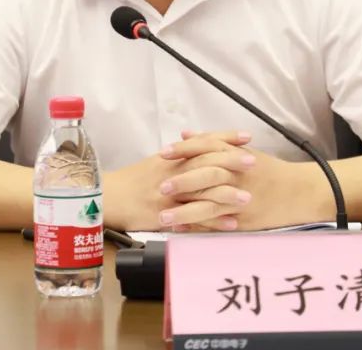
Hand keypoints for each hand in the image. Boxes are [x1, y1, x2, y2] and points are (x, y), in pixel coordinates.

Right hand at [102, 130, 252, 230]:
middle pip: (205, 164)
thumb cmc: (132, 180)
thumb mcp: (155, 162)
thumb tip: (198, 142)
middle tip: (254, 161)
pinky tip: (231, 224)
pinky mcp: (165, 216)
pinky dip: (213, 222)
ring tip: (248, 197)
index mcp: (171, 158)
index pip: (202, 143)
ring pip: (201, 192)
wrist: (107, 198)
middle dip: (231, 162)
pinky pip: (193, 219)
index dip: (225, 138)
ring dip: (226, 195)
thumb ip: (179, 154)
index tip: (247, 136)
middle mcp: (171, 173)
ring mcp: (169, 196)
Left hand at [160, 132, 310, 230]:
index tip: (163, 153)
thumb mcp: (242, 151)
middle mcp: (238, 176)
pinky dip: (198, 227)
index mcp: (236, 155)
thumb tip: (185, 133)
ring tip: (162, 217)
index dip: (183, 150)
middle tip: (160, 187)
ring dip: (184, 212)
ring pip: (209, 205)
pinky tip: (180, 230)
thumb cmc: (268, 170)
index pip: (206, 148)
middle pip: (206, 176)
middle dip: (182, 181)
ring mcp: (241, 199)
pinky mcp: (244, 220)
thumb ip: (212, 142)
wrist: (298, 192)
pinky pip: (217, 225)